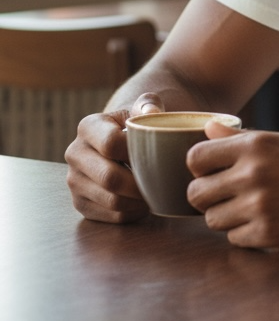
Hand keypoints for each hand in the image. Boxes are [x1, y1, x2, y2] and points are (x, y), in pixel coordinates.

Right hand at [65, 93, 157, 223]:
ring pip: (112, 201)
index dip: (138, 152)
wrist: (120, 143)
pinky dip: (133, 212)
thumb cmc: (135, 125)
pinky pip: (111, 216)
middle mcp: (74, 153)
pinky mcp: (80, 203)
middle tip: (162, 182)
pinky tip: (144, 201)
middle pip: (110, 178)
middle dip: (141, 184)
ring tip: (155, 191)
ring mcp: (74, 181)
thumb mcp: (142, 108)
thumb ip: (149, 104)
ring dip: (139, 201)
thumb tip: (153, 112)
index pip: (111, 144)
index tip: (157, 154)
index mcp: (88, 127)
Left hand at [186, 126, 278, 249]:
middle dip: (206, 196)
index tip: (211, 172)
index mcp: (254, 146)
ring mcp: (259, 207)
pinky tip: (265, 222)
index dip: (199, 167)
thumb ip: (240, 138)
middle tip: (225, 195)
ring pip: (213, 220)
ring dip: (226, 216)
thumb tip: (206, 130)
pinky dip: (245, 233)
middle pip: (196, 193)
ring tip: (248, 209)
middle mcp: (252, 174)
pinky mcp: (269, 235)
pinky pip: (234, 239)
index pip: (195, 158)